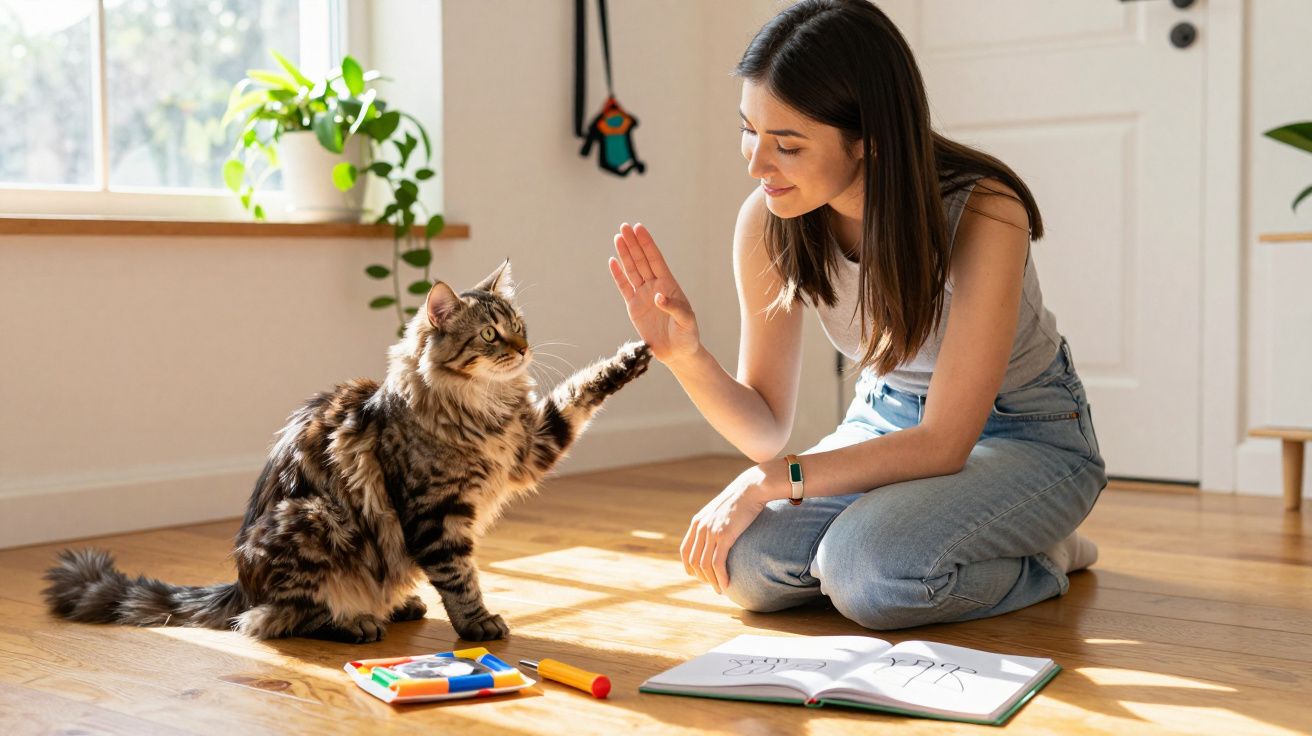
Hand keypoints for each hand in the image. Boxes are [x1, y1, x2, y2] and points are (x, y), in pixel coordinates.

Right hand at [608, 223, 701, 365]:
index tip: (639, 229)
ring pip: (632, 270)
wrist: (677, 353)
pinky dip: (618, 275)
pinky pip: (624, 287)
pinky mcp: (634, 307)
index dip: (647, 244)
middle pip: (642, 261)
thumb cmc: (687, 335)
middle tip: (624, 226)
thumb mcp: (686, 321)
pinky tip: (612, 261)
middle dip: (633, 244)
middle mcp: (655, 287)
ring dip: (624, 254)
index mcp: (669, 285)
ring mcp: (643, 296)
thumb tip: (658, 296)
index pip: (655, 260)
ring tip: (617, 237)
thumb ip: (674, 308)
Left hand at [681, 463, 781, 593]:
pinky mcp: (724, 536)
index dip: (690, 567)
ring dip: (712, 581)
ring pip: (704, 565)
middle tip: (713, 586)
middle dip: (702, 578)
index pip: (685, 551)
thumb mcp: (721, 511)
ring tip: (720, 590)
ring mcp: (711, 532)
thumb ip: (715, 523)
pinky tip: (726, 585)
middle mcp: (701, 528)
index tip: (700, 576)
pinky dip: (720, 577)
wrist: (751, 488)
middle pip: (693, 561)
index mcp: (697, 522)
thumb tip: (718, 537)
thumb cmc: (741, 500)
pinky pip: (717, 563)